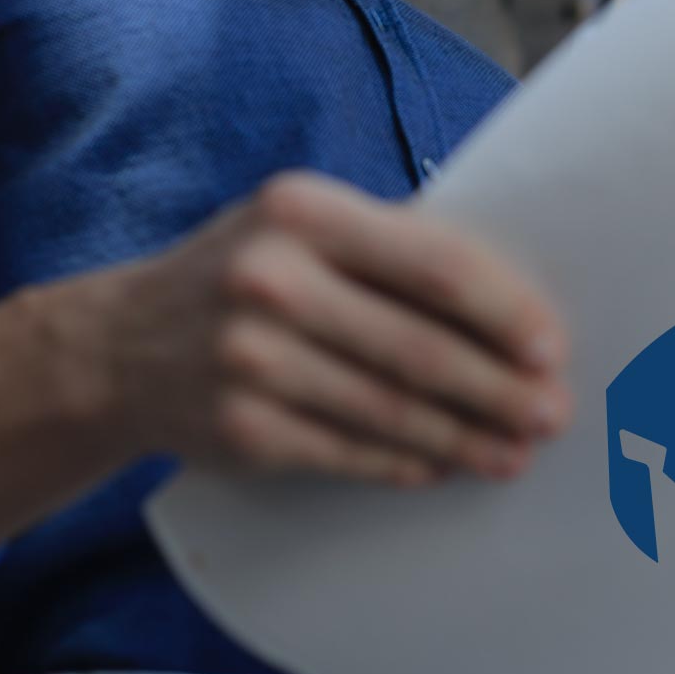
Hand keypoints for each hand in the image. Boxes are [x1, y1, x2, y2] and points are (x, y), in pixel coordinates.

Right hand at [93, 168, 573, 487]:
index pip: (432, 262)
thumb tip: (507, 307)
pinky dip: (407, 462)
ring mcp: (250, 357)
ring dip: (467, 436)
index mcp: (302, 209)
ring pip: (391, 410)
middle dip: (499, 387)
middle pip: (419, 346)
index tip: (550, 344)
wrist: (122, 342)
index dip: (503, 309)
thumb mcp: (300, 225)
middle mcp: (271, 277)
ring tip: (515, 450)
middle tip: (552, 412)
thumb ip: (388, 249)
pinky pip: (350, 451)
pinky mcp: (242, 429)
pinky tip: (445, 464)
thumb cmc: (246, 269)